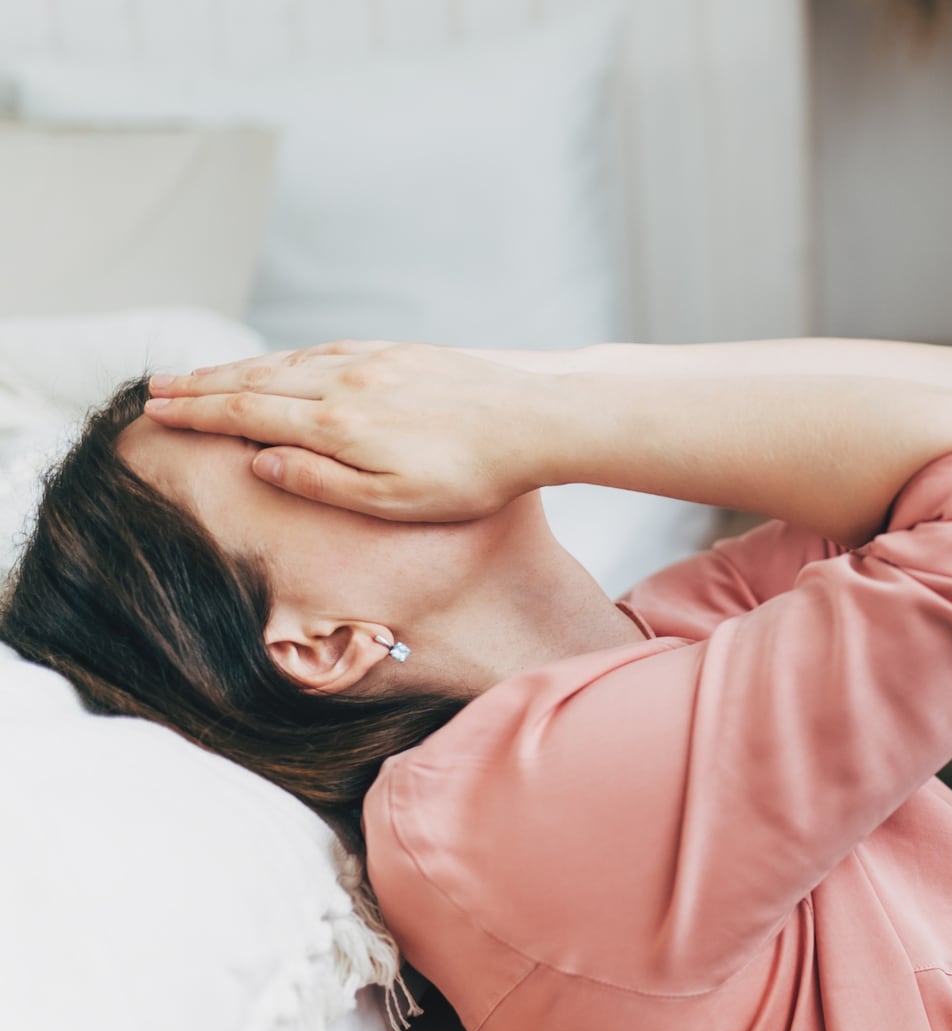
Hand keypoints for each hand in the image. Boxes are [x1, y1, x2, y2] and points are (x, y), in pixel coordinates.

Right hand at [144, 340, 559, 521]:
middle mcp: (347, 383)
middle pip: (257, 380)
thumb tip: (259, 462)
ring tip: (201, 373)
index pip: (247, 414)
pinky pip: (328, 350)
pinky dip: (290, 356)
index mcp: (338, 425)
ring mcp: (374, 362)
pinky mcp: (401, 352)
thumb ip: (320, 481)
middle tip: (156, 389)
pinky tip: (281, 360)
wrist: (537, 418)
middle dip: (202, 385)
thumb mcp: (393, 500)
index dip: (198, 414)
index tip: (157, 413)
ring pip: (290, 361)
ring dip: (239, 367)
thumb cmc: (472, 476)